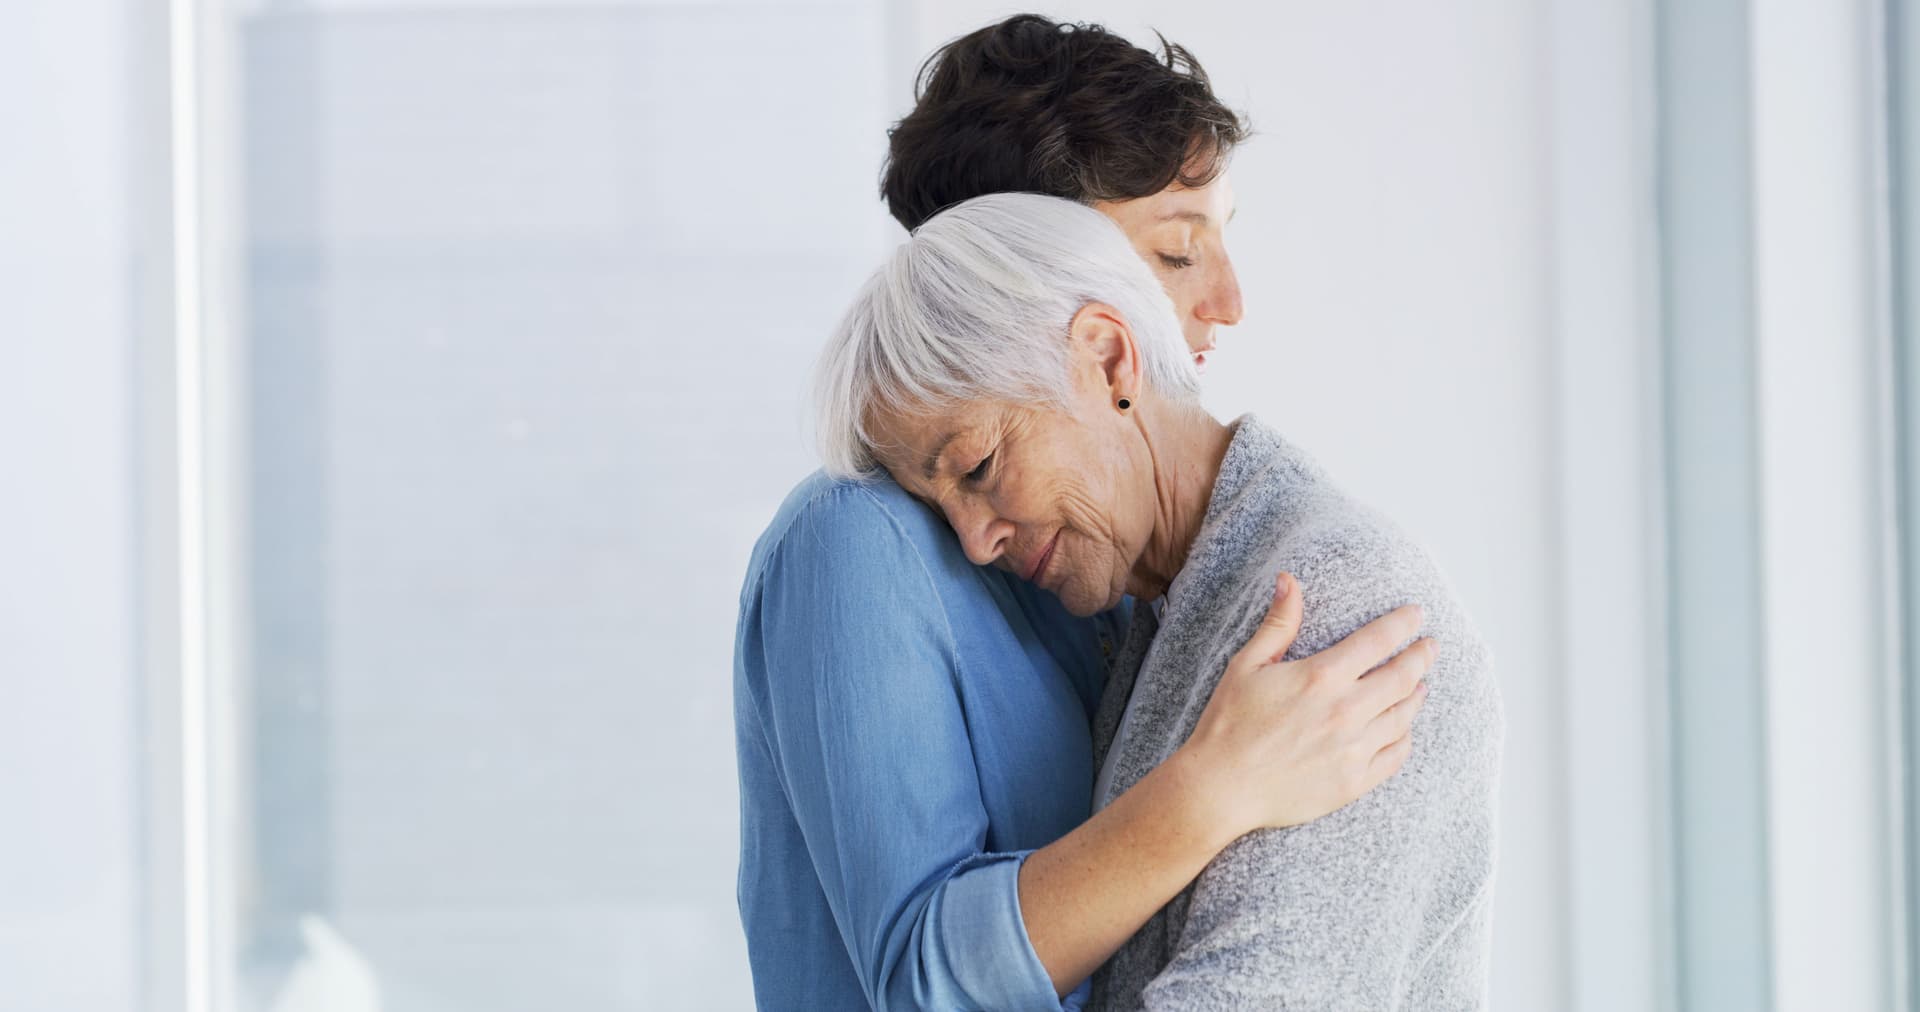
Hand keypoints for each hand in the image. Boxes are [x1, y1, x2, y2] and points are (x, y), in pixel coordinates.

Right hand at [1177, 572, 1430, 836]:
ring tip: (1420, 685)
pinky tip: (1402, 729)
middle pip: (1401, 677)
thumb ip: (1278, 624)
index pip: (1377, 641)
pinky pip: (1395, 755)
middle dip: (1421, 657)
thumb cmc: (1229, 724)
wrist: (1221, 788)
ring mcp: (1353, 749)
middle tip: (1430, 647)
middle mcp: (1345, 711)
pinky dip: (1405, 737)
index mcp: (1321, 677)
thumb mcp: (1247, 665)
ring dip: (1416, 696)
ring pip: (1403, 716)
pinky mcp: (1353, 782)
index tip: (1417, 615)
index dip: (1402, 624)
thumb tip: (1289, 581)